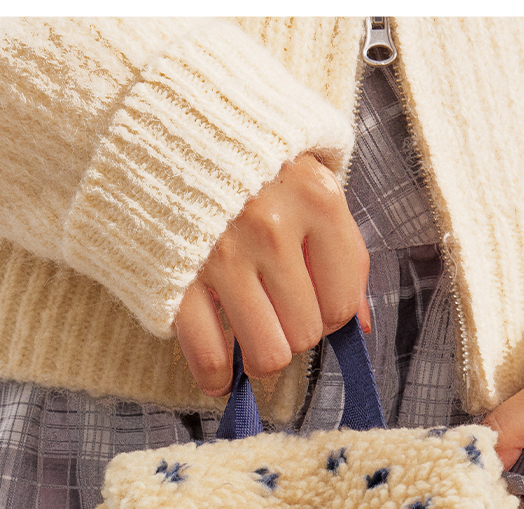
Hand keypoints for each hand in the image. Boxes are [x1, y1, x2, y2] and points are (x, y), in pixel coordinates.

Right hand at [173, 152, 369, 397]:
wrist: (164, 119)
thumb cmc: (250, 158)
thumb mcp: (310, 180)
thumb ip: (341, 249)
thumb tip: (359, 326)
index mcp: (316, 199)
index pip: (340, 303)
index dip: (328, 317)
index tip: (311, 304)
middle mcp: (272, 227)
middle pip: (304, 334)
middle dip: (293, 333)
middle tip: (276, 312)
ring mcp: (221, 253)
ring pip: (266, 355)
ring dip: (260, 357)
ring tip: (250, 337)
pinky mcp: (176, 275)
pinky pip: (209, 358)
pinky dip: (215, 376)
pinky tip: (219, 370)